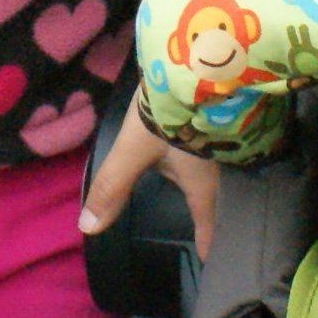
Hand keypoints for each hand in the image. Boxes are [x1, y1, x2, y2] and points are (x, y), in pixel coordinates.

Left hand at [77, 89, 217, 259]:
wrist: (203, 57)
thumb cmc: (169, 111)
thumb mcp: (134, 149)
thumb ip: (113, 185)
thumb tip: (87, 229)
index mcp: (201, 182)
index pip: (207, 222)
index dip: (207, 242)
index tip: (210, 259)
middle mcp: (222, 164)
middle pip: (217, 193)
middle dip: (212, 203)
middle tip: (209, 215)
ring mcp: (230, 137)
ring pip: (219, 163)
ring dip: (210, 169)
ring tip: (203, 172)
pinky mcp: (230, 113)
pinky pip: (222, 138)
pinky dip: (212, 143)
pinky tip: (203, 135)